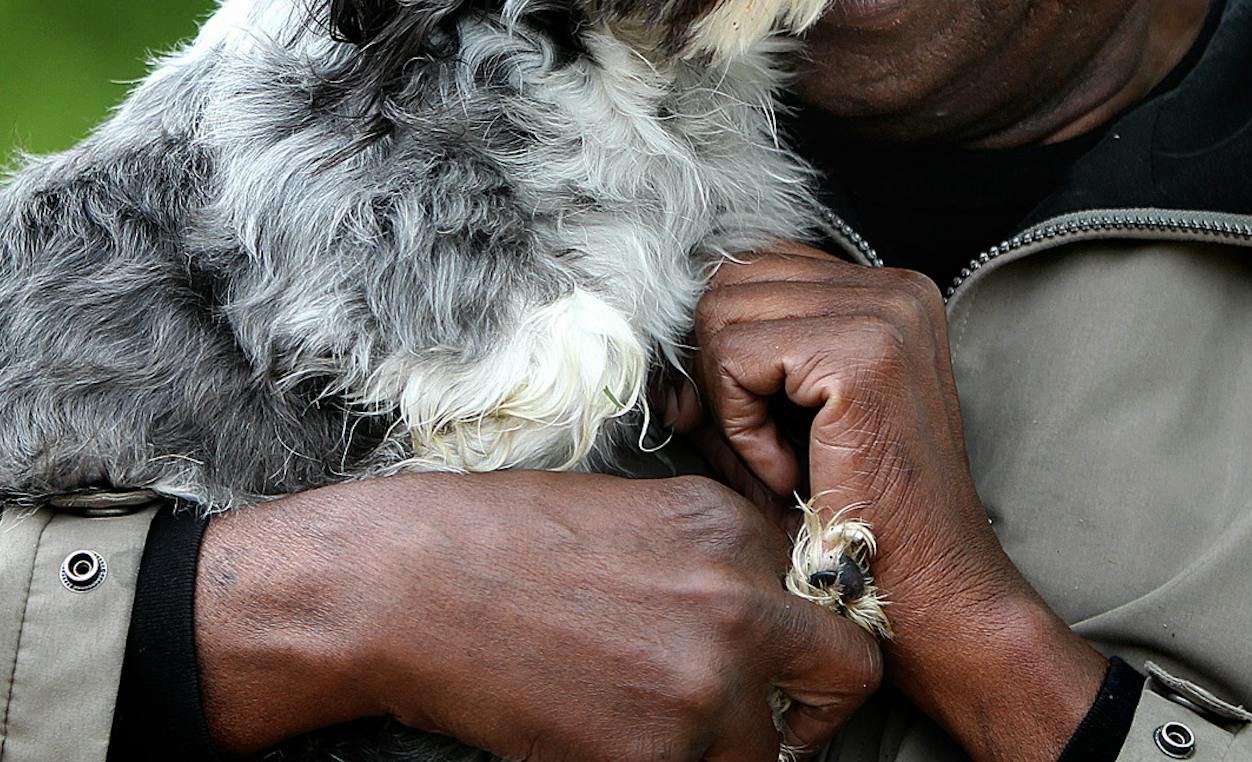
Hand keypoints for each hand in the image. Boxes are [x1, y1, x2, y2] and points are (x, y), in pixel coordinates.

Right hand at [194, 468, 881, 760]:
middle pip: (846, 673)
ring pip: (769, 751)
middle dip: (811, 704)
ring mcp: (704, 680)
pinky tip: (594, 734)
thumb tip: (757, 614)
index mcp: (727, 525)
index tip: (761, 659)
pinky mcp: (656, 752)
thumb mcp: (624, 513)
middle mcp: (736, 597)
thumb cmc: (493, 541)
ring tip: (638, 723)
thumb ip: (706, 556)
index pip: (822, 595)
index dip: (794, 637)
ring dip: (720, 751)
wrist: (405, 586)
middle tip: (759, 718)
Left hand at [680, 244, 1107, 761]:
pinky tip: (785, 469)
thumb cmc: (854, 520)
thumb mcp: (779, 422)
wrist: (930, 597)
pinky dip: (738, 422)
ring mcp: (885, 313)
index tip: (731, 418)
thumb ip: (722, 370)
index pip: (750, 270)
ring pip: (721, 313)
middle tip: (752, 448)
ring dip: (727, 400)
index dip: (718, 343)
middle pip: (727, 283)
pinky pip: (734, 356)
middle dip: (712, 369)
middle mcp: (894, 288)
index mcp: (886, 292)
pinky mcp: (862, 353)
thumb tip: (658, 344)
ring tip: (778, 460)